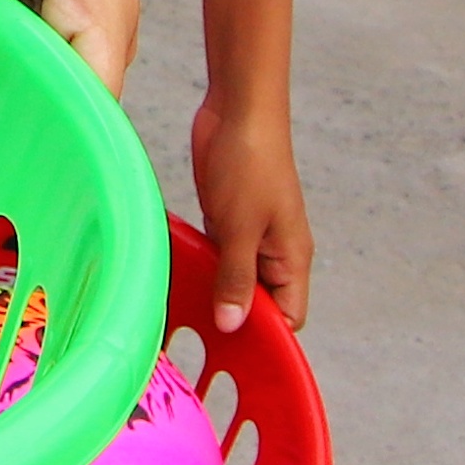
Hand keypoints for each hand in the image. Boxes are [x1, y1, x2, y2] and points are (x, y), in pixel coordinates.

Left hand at [186, 100, 311, 330]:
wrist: (237, 109)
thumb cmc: (250, 162)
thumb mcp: (240, 227)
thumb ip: (236, 277)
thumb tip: (233, 323)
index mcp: (290, 258)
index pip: (288, 317)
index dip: (265, 339)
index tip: (230, 355)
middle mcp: (273, 252)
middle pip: (258, 304)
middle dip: (232, 321)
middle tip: (193, 342)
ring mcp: (249, 236)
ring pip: (234, 281)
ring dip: (212, 295)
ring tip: (177, 318)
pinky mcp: (226, 219)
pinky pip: (216, 256)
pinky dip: (200, 268)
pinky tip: (174, 280)